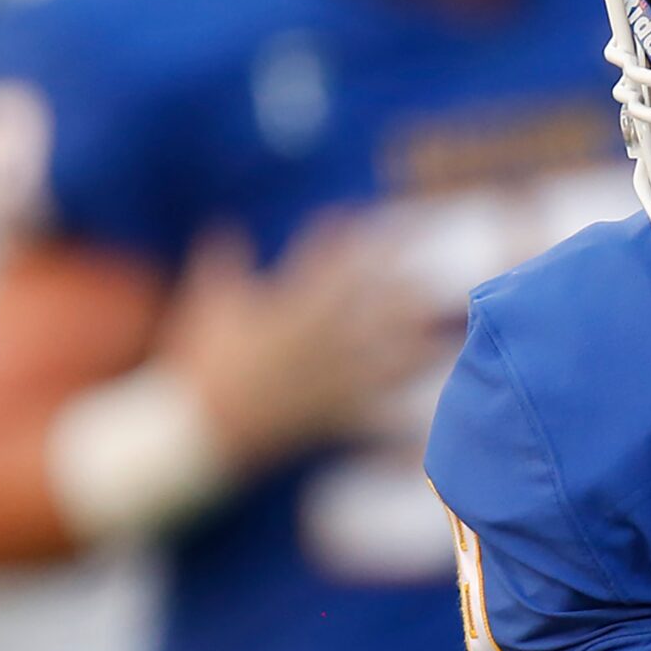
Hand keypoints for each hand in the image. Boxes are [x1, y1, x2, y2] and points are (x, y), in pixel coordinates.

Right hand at [161, 218, 448, 472]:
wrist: (197, 428)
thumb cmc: (203, 363)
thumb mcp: (210, 308)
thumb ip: (221, 263)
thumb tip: (221, 223)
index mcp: (287, 313)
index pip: (329, 269)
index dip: (357, 245)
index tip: (387, 225)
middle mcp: (314, 344)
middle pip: (367, 314)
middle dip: (403, 297)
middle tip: (442, 281)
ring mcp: (325, 381)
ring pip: (380, 363)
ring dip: (418, 352)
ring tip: (454, 341)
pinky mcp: (328, 417)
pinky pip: (372, 421)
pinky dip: (402, 426)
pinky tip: (432, 422)